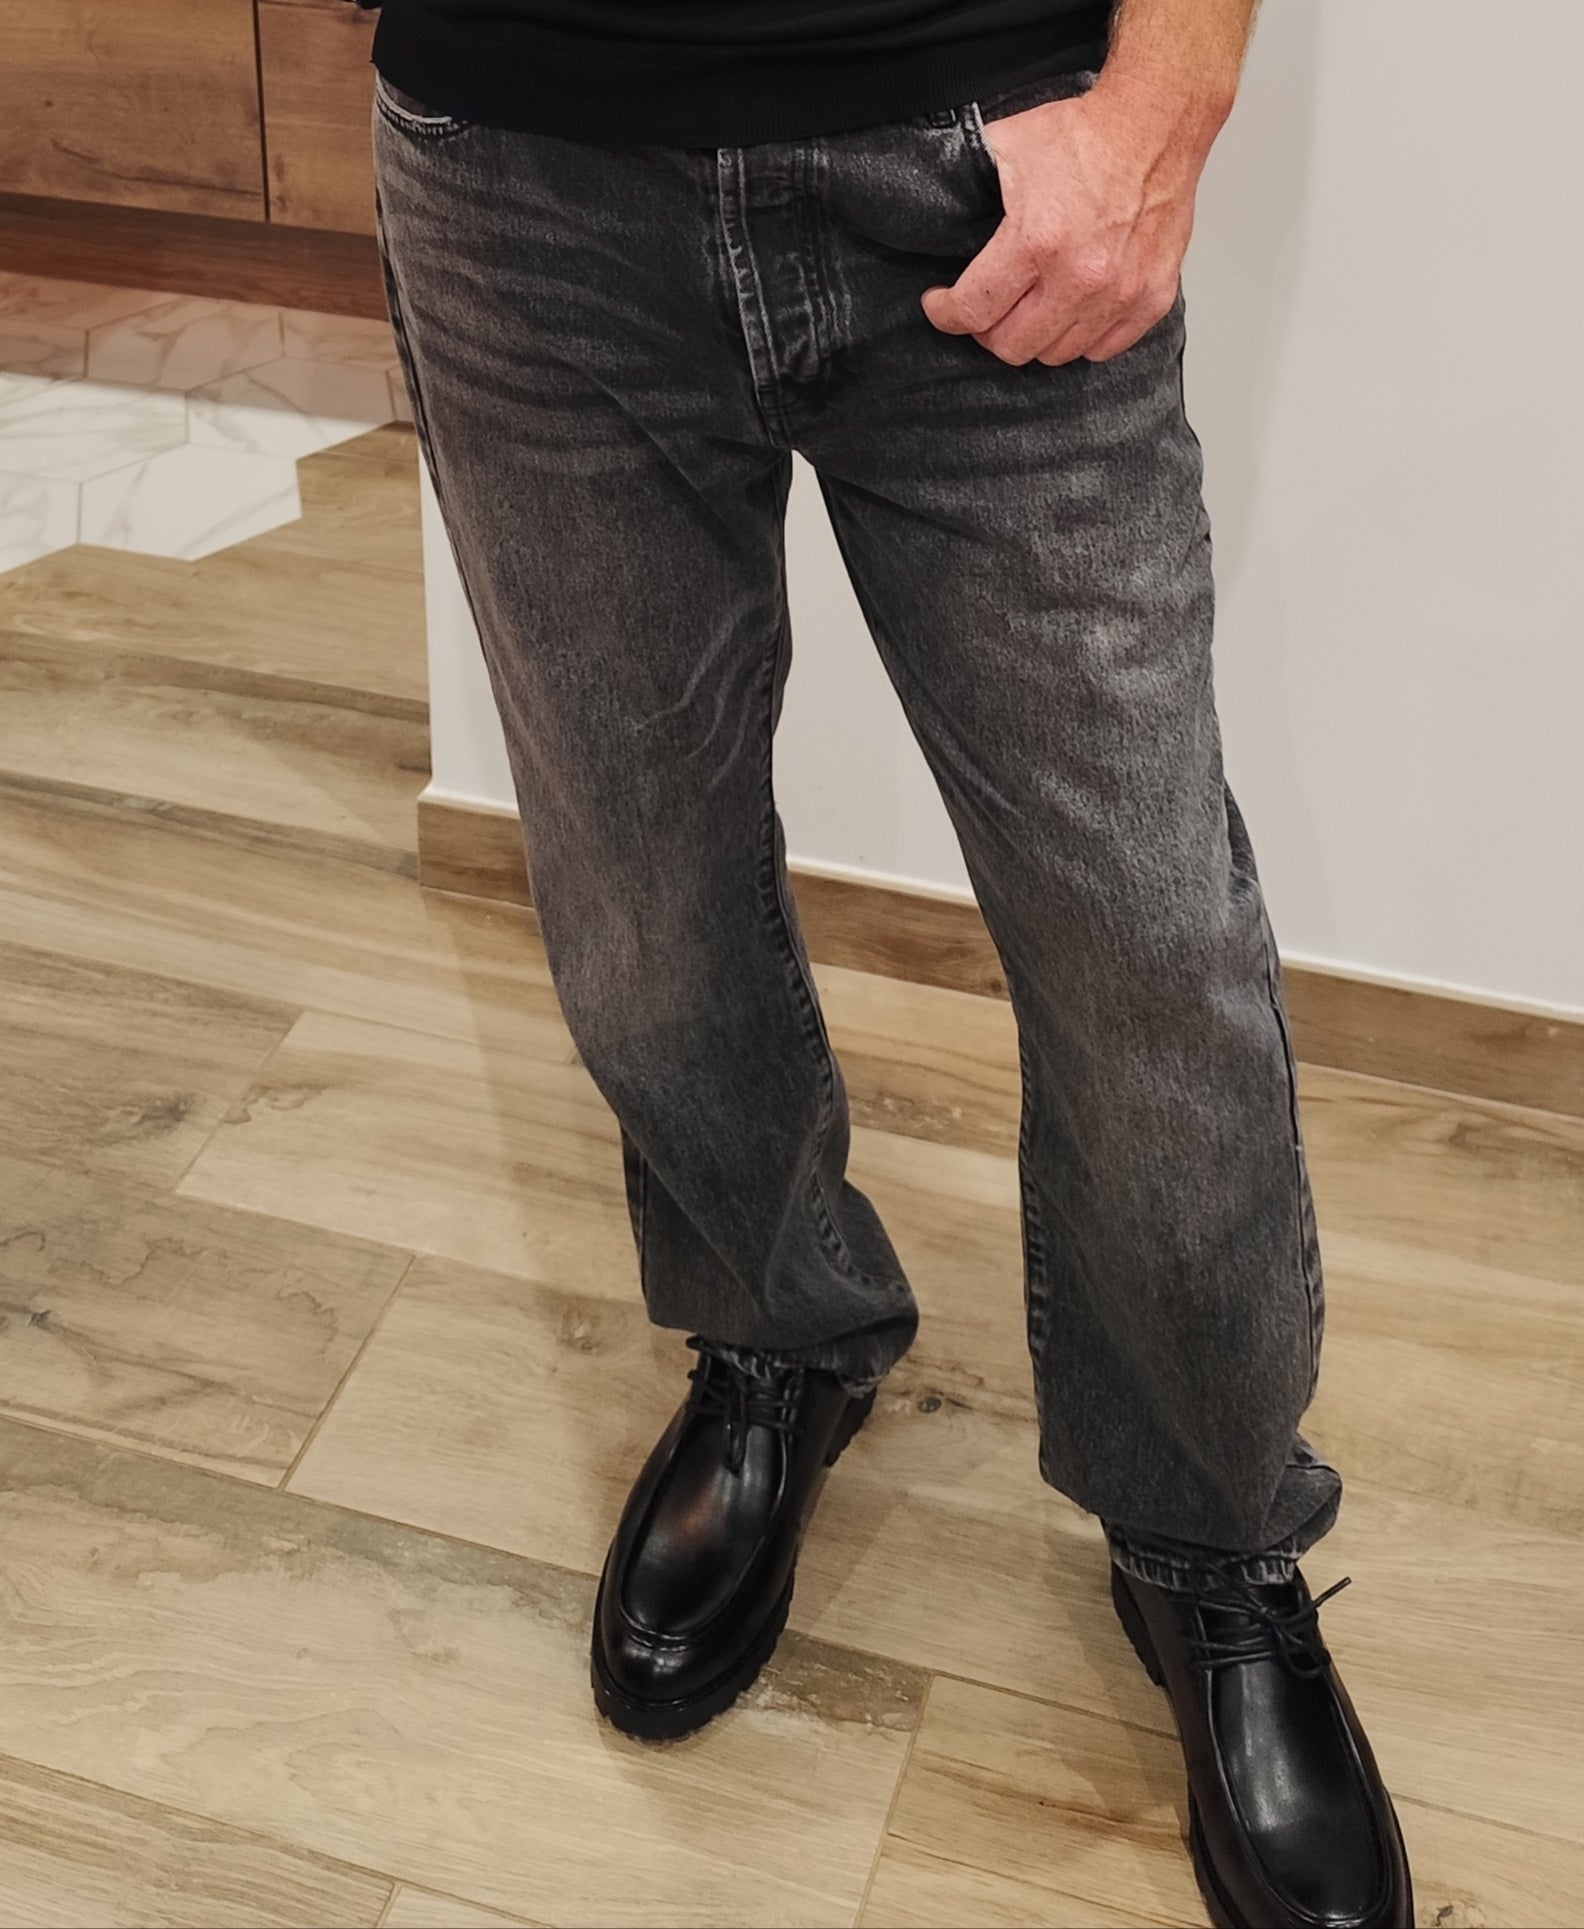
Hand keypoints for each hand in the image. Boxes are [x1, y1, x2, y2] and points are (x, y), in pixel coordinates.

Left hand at [921, 77, 1224, 366]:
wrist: (1155, 123)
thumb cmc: (1087, 134)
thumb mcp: (1008, 146)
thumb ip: (970, 185)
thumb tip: (936, 204)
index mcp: (1037, 240)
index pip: (973, 310)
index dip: (946, 313)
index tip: (941, 305)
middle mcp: (1080, 276)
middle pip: (1011, 346)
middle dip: (987, 330)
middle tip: (985, 307)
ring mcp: (1119, 293)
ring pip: (1055, 354)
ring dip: (1035, 336)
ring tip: (1028, 309)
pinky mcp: (1150, 298)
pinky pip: (1103, 349)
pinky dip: (1082, 338)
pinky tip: (1070, 312)